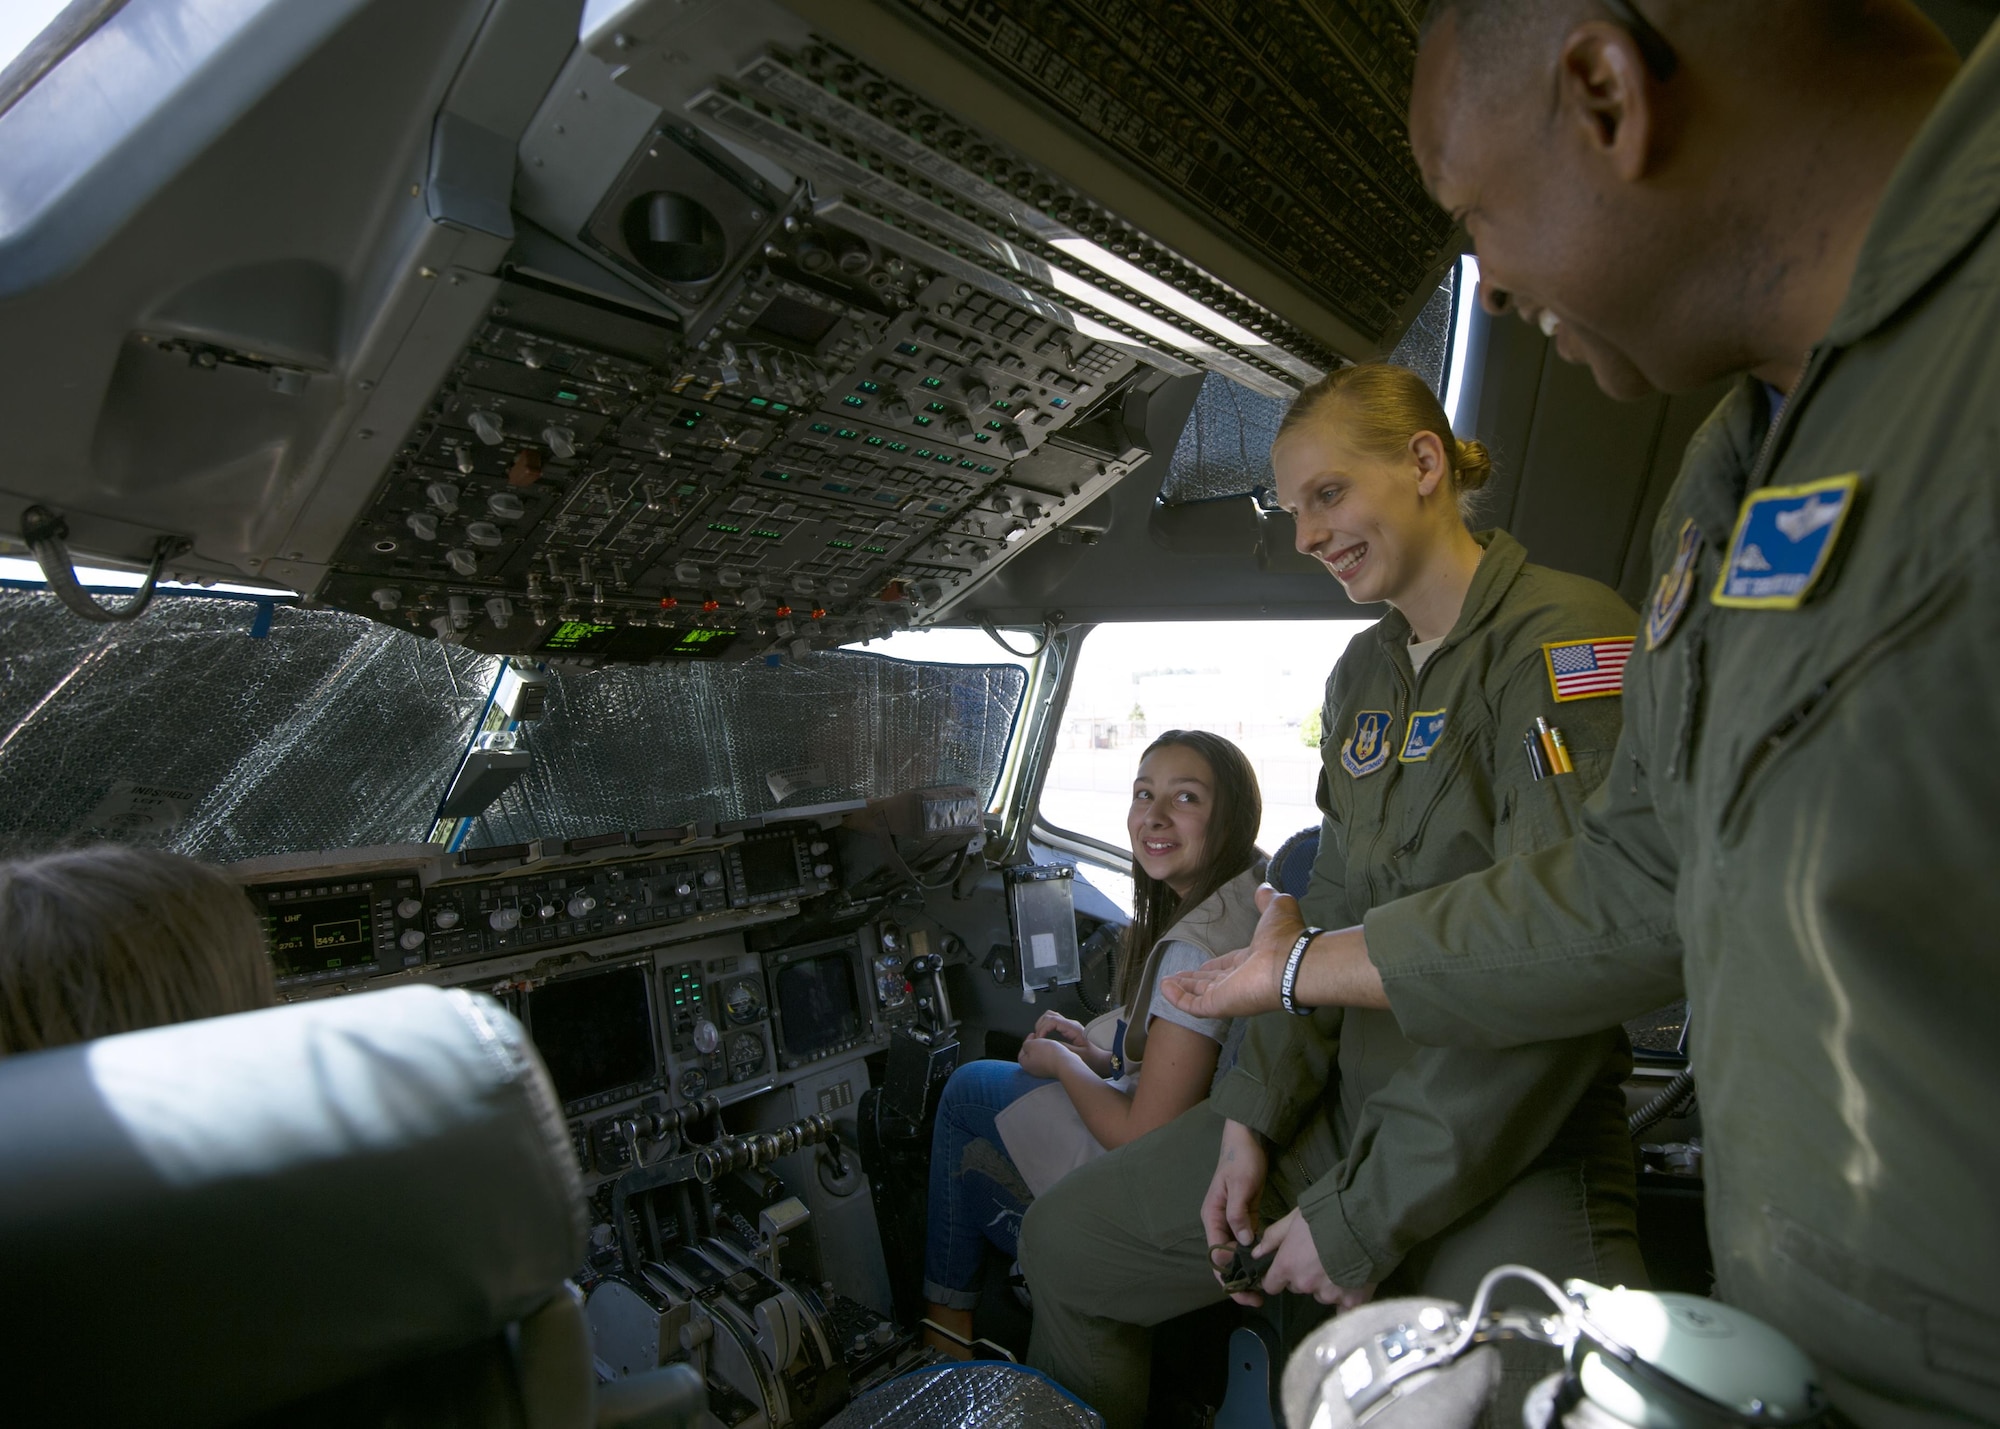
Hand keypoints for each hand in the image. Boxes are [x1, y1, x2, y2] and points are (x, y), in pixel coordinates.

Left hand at [1016, 1032, 1075, 1079]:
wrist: (1064, 1063)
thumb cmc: (1048, 1054)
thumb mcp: (1032, 1044)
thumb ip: (1026, 1044)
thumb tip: (1027, 1046)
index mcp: (1025, 1064)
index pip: (1022, 1052)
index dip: (1027, 1041)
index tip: (1033, 1034)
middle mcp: (1033, 1070)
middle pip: (1031, 1055)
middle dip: (1035, 1046)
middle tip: (1040, 1038)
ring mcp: (1043, 1072)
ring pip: (1040, 1058)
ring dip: (1043, 1050)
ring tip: (1048, 1043)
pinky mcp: (1052, 1071)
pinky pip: (1049, 1061)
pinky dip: (1050, 1054)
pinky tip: (1054, 1050)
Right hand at [1033, 1011, 1112, 1075]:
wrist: (1102, 1060)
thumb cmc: (1092, 1059)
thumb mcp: (1077, 1056)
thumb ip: (1062, 1048)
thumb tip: (1048, 1043)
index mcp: (1073, 1028)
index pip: (1052, 1020)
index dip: (1042, 1028)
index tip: (1039, 1039)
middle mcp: (1070, 1024)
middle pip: (1049, 1015)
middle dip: (1040, 1026)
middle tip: (1038, 1039)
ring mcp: (1069, 1026)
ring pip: (1050, 1017)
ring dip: (1042, 1026)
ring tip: (1039, 1039)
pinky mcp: (1068, 1030)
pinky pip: (1053, 1024)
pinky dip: (1045, 1028)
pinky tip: (1044, 1039)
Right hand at [1162, 884, 1299, 1019]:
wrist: (1289, 962)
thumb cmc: (1284, 937)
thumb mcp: (1275, 909)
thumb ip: (1267, 899)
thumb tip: (1264, 886)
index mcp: (1252, 962)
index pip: (1228, 968)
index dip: (1214, 966)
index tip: (1201, 965)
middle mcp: (1240, 982)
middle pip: (1211, 983)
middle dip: (1193, 980)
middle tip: (1175, 976)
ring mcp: (1229, 996)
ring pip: (1200, 994)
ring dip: (1182, 988)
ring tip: (1164, 981)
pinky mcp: (1219, 1005)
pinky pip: (1193, 1005)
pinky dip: (1177, 999)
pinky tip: (1164, 987)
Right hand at [1202, 1120, 1269, 1305]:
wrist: (1248, 1137)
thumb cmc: (1241, 1158)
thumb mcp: (1240, 1185)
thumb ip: (1239, 1214)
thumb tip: (1243, 1244)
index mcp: (1211, 1216)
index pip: (1216, 1255)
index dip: (1228, 1277)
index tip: (1245, 1292)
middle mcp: (1219, 1221)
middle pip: (1224, 1258)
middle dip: (1237, 1280)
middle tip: (1258, 1298)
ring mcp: (1232, 1219)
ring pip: (1236, 1253)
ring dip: (1247, 1270)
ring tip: (1265, 1288)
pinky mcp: (1246, 1214)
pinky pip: (1247, 1241)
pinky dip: (1254, 1255)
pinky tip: (1268, 1265)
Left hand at [1252, 1209, 1375, 1308]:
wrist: (1364, 1220)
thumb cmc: (1326, 1214)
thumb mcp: (1294, 1219)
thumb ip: (1273, 1237)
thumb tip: (1255, 1253)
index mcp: (1287, 1266)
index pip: (1272, 1284)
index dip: (1277, 1277)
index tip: (1286, 1269)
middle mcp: (1305, 1284)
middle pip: (1299, 1287)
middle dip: (1305, 1276)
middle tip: (1320, 1257)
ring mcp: (1329, 1294)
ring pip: (1322, 1294)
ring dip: (1327, 1285)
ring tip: (1341, 1263)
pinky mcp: (1352, 1300)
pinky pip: (1344, 1309)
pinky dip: (1346, 1300)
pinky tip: (1352, 1288)